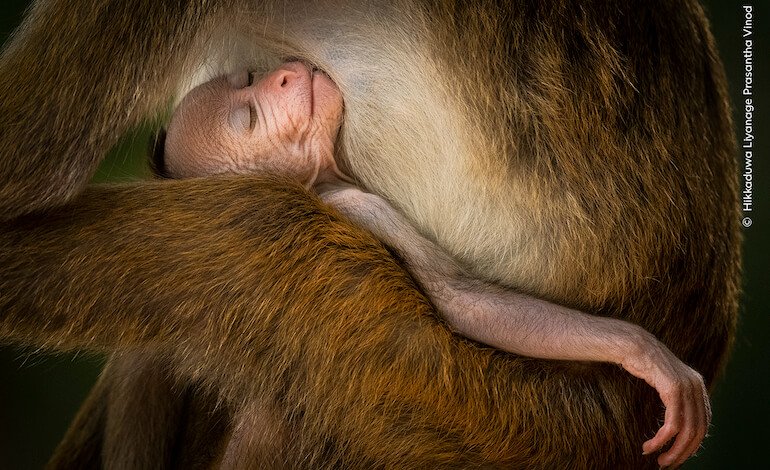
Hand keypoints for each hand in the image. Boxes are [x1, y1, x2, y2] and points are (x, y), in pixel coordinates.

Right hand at [621, 332, 710, 467]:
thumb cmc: (641, 363)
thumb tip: (675, 422)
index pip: (703, 423)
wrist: (631, 344)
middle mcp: (697, 386)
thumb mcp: (664, 381)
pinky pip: (672, 424)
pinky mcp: (674, 389)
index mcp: (698, 385)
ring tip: (658, 459)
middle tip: (667, 463)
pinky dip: (662, 439)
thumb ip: (675, 397)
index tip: (677, 454)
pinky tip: (650, 445)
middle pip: (698, 431)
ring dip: (672, 450)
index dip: (692, 444)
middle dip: (683, 452)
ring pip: (686, 431)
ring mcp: (687, 387)